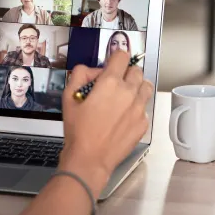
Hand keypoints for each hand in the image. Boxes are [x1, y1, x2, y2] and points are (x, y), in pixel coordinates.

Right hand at [59, 50, 152, 197]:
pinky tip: (122, 116)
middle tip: (114, 82)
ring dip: (136, 86)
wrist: (90, 159)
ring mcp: (138, 109)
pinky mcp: (143, 123)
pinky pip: (144, 107)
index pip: (122, 56)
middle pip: (136, 70)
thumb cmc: (78, 131)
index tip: (111, 63)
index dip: (115, 57)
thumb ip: (79, 75)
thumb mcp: (68, 97)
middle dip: (125, 72)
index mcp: (110, 83)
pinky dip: (136, 107)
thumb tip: (89, 69)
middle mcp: (128, 93)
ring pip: (146, 86)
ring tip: (123, 96)